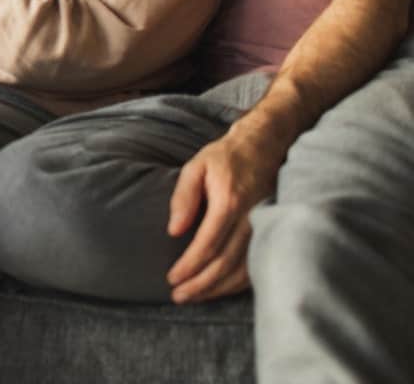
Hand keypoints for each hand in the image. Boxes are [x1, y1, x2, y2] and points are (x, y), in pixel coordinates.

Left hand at [165, 130, 278, 302]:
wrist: (263, 145)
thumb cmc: (225, 156)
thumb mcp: (196, 166)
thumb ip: (184, 197)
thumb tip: (174, 231)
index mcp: (229, 201)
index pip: (208, 244)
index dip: (189, 266)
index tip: (172, 278)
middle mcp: (250, 217)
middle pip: (225, 263)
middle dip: (200, 285)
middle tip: (179, 296)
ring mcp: (264, 226)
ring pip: (241, 270)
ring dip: (217, 288)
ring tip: (194, 297)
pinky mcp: (270, 231)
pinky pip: (254, 265)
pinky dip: (236, 283)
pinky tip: (219, 288)